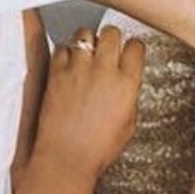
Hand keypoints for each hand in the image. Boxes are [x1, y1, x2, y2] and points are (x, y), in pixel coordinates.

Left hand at [32, 25, 145, 175]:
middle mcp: (104, 71)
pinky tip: (69, 67)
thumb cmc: (96, 151)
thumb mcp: (127, 127)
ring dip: (87, 43)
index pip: (136, 48)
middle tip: (107, 52)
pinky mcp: (57, 72)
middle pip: (111, 33)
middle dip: (110, 41)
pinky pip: (62, 48)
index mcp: (126, 85)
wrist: (68, 159)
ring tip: (86, 58)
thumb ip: (129, 98)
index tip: (129, 53)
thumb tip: (127, 86)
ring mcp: (79, 69)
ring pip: (85, 34)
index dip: (133, 50)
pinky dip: (66, 54)